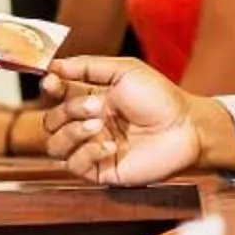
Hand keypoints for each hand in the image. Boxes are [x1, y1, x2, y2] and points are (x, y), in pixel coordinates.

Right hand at [39, 55, 201, 183]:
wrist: (185, 127)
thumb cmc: (159, 97)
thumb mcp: (124, 70)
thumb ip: (87, 66)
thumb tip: (54, 64)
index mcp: (90, 98)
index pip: (56, 95)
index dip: (49, 88)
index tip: (52, 81)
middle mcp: (87, 123)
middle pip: (51, 120)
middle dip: (69, 110)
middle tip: (96, 105)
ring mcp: (92, 148)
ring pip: (55, 145)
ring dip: (73, 132)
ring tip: (100, 125)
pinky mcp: (101, 170)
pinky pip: (75, 165)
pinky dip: (88, 152)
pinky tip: (112, 146)